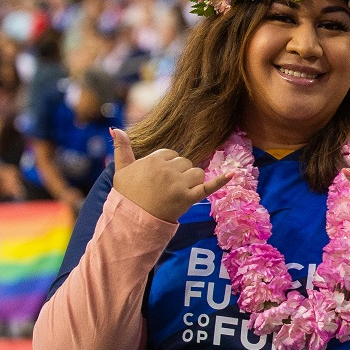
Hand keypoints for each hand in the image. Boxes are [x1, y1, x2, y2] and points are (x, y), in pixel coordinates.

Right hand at [110, 128, 229, 222]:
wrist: (132, 221)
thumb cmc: (126, 196)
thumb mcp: (121, 170)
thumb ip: (121, 148)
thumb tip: (116, 128)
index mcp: (154, 160)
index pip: (171, 154)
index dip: (166, 165)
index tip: (158, 178)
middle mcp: (168, 170)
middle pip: (185, 163)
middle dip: (179, 173)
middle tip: (165, 189)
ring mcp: (179, 184)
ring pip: (197, 172)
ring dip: (191, 180)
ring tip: (177, 193)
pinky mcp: (188, 198)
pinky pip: (208, 187)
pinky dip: (221, 181)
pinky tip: (233, 174)